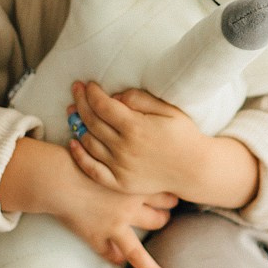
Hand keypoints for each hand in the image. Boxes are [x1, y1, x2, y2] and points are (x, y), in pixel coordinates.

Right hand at [54, 171, 175, 267]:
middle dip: (164, 219)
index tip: (174, 197)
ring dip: (150, 263)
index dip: (172, 197)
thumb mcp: (110, 158)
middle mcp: (129, 209)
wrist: (58, 177)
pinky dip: (114, 258)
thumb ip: (126, 164)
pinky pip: (110, 255)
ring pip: (138, 252)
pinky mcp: (96, 237)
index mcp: (135, 187)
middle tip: (165, 217)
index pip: (167, 196)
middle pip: (158, 220)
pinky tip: (118, 259)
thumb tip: (139, 159)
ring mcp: (113, 226)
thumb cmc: (81, 161)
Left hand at [68, 81, 261, 208]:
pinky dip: (79, 156)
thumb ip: (140, 99)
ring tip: (72, 111)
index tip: (87, 84)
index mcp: (136, 127)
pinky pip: (92, 170)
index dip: (91, 92)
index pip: (103, 105)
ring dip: (77, 125)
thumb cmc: (183, 135)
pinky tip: (73, 143)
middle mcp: (124, 148)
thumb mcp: (168, 109)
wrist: (195, 170)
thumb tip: (115, 96)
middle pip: (92, 122)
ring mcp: (120, 168)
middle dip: (80, 103)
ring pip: (89, 143)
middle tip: (75, 91)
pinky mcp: (120, 183)